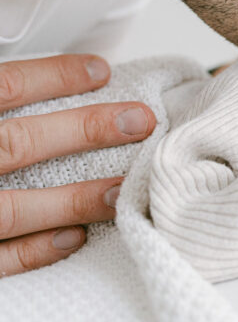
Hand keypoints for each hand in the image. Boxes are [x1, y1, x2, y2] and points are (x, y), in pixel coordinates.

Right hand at [0, 55, 155, 276]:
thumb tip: (18, 82)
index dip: (51, 76)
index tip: (102, 69)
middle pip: (15, 144)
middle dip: (84, 131)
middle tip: (140, 120)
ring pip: (10, 209)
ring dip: (75, 199)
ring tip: (124, 188)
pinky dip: (32, 251)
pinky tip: (74, 237)